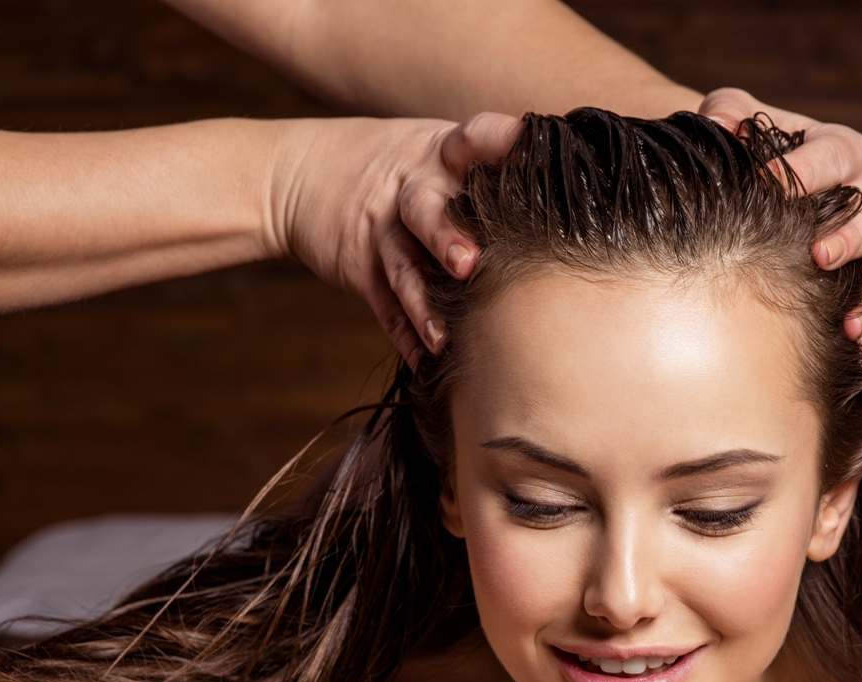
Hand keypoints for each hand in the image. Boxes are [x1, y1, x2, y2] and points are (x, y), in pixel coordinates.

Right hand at [267, 114, 522, 364]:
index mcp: (441, 154)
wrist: (295, 174)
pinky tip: (424, 361)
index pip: (474, 139)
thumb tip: (566, 200)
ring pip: (402, 266)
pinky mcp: (358, 265)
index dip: (500, 140)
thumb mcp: (433, 150)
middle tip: (468, 265)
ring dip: (422, 303)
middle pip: (426, 208)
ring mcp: (380, 226)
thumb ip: (486, 169)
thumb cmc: (397, 170)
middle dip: (446, 237)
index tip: (528, 144)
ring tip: (442, 337)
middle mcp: (411, 187)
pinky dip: (404, 334)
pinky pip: (384, 304)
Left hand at [698, 88, 861, 340]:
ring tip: (841, 308)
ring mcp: (860, 241)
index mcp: (838, 150)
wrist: (742, 186)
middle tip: (815, 254)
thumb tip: (719, 126)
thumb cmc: (743, 149)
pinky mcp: (855, 278)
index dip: (806, 168)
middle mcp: (859, 195)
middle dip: (846, 235)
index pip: (835, 154)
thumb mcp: (731, 119)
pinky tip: (850, 339)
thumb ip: (726, 111)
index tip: (765, 181)